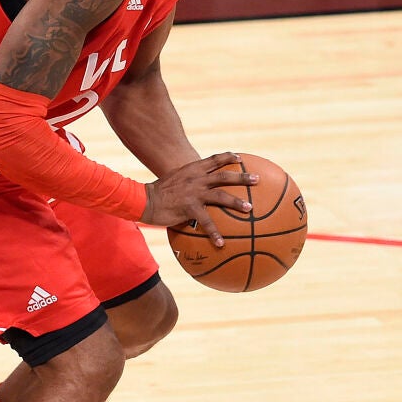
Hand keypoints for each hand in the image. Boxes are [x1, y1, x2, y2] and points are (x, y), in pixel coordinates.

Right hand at [140, 152, 258, 245]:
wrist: (144, 199)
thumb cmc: (159, 192)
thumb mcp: (174, 179)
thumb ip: (187, 181)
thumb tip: (197, 188)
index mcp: (192, 170)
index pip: (213, 160)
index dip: (228, 157)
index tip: (239, 158)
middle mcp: (196, 178)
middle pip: (224, 175)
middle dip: (242, 176)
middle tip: (257, 179)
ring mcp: (194, 193)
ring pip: (221, 195)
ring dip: (237, 202)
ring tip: (250, 209)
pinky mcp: (189, 207)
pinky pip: (206, 222)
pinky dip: (215, 233)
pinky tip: (221, 243)